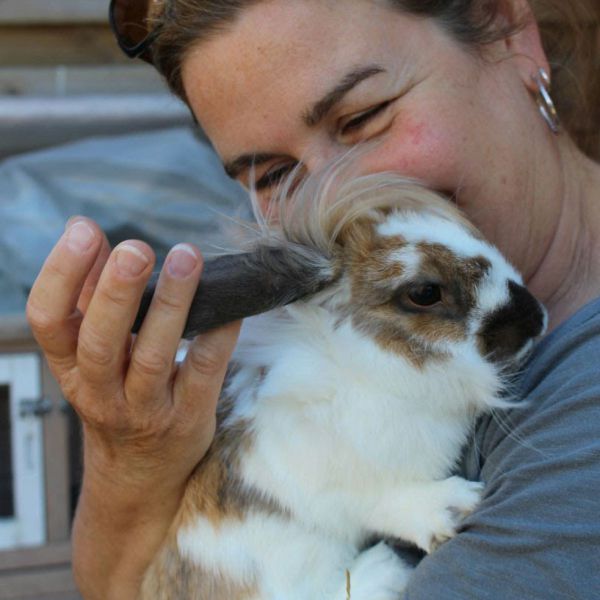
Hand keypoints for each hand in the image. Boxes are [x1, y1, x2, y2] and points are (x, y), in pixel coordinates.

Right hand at [26, 217, 239, 597]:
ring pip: (154, 356)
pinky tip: (233, 303)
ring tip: (187, 257)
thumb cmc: (116, 400)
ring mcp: (146, 408)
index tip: (84, 231)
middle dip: (115, 292)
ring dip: (171, 305)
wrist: (138, 476)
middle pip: (99, 341)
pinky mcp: (188, 417)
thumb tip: (89, 234)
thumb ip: (91, 300)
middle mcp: (102, 391)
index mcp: (70, 369)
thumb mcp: (90, 358)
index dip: (60, 275)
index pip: (48, 322)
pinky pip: (205, 371)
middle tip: (135, 247)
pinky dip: (219, 335)